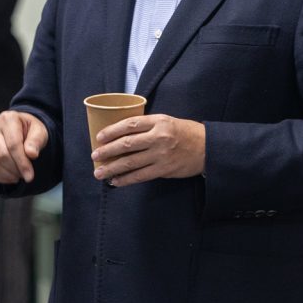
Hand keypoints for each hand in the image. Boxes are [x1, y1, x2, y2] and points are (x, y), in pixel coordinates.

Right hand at [0, 110, 47, 183]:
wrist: (21, 128)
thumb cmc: (31, 130)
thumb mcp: (40, 131)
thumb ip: (36, 141)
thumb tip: (31, 154)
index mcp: (9, 118)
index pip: (13, 144)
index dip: (22, 162)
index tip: (30, 176)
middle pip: (1, 155)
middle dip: (15, 169)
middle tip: (26, 176)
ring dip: (7, 175)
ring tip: (18, 176)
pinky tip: (10, 177)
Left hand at [90, 114, 204, 186]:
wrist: (207, 148)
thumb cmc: (185, 132)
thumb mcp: (167, 121)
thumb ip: (148, 125)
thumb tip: (122, 133)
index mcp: (158, 121)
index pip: (130, 124)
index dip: (112, 131)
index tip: (99, 137)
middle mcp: (159, 137)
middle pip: (127, 144)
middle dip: (107, 151)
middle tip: (94, 156)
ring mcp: (161, 155)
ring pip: (131, 162)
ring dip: (112, 168)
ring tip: (99, 173)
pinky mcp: (164, 170)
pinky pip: (140, 175)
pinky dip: (126, 179)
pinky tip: (116, 181)